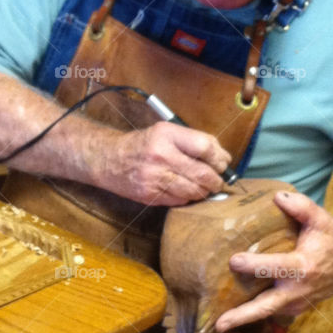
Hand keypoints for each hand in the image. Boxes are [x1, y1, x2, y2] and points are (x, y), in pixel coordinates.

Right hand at [97, 121, 231, 205]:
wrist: (108, 160)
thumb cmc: (142, 145)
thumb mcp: (165, 132)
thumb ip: (192, 141)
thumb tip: (223, 157)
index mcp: (166, 134)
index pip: (205, 147)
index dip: (219, 158)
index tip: (223, 163)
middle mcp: (160, 155)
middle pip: (202, 173)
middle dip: (216, 180)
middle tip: (219, 181)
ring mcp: (154, 178)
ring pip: (193, 191)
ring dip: (204, 191)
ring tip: (205, 188)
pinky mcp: (149, 195)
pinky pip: (179, 200)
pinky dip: (188, 198)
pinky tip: (186, 191)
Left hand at [213, 190, 332, 331]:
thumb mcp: (321, 219)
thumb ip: (300, 206)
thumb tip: (276, 196)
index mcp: (304, 267)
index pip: (275, 267)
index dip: (254, 265)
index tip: (234, 261)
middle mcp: (298, 290)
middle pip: (266, 307)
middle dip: (242, 316)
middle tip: (219, 324)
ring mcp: (296, 302)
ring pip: (266, 312)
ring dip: (243, 317)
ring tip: (218, 323)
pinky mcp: (294, 308)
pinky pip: (271, 311)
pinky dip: (252, 313)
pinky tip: (232, 312)